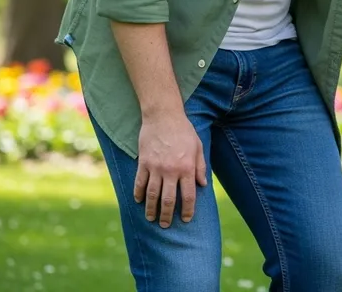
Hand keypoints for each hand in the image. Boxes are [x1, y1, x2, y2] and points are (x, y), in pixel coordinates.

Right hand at [134, 113, 206, 227]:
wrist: (163, 116)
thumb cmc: (184, 130)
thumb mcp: (198, 146)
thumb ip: (200, 167)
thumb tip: (203, 185)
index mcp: (187, 167)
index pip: (188, 195)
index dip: (187, 210)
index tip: (185, 219)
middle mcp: (171, 171)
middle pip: (168, 200)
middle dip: (167, 215)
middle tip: (165, 225)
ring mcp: (155, 168)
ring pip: (152, 195)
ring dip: (151, 210)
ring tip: (151, 218)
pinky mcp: (143, 163)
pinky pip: (139, 183)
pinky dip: (138, 194)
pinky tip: (139, 201)